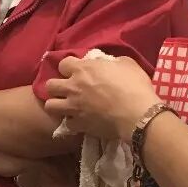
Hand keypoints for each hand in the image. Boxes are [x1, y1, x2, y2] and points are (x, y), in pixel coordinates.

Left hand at [42, 54, 160, 141]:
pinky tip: (80, 122)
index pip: (62, 64)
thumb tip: (106, 64)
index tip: (76, 72)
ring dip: (57, 105)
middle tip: (68, 90)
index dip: (69, 68)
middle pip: (50, 85)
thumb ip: (111, 62)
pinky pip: (67, 124)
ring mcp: (73, 107)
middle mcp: (73, 87)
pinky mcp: (78, 124)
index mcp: (83, 69)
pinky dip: (72, 123)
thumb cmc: (134, 86)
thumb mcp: (126, 64)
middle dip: (56, 87)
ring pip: (50, 106)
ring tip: (67, 107)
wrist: (137, 114)